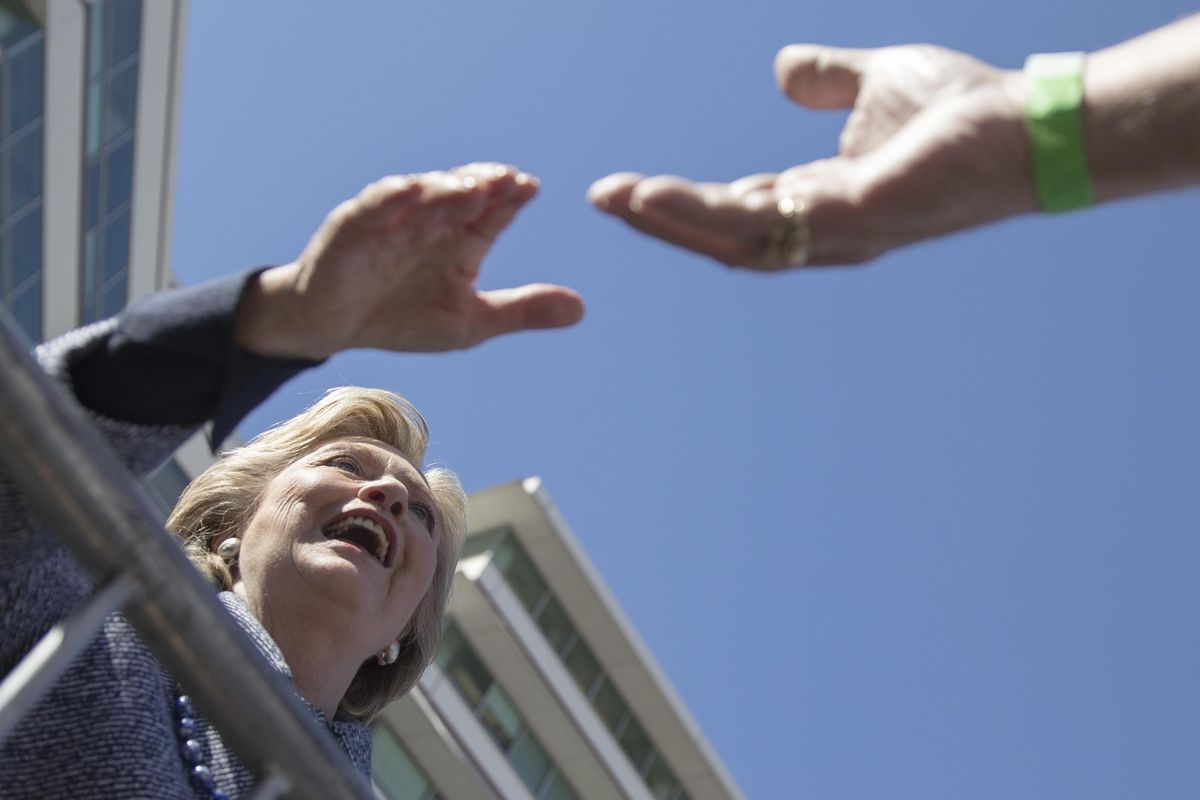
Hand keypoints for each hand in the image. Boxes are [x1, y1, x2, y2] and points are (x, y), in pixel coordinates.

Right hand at [236, 163, 583, 359]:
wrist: (333, 327)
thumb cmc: (403, 316)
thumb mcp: (470, 321)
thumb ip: (521, 311)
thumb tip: (581, 308)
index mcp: (462, 237)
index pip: (492, 210)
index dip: (510, 198)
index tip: (531, 188)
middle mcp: (431, 220)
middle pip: (461, 194)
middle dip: (484, 186)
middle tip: (509, 181)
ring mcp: (392, 219)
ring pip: (422, 196)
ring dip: (445, 189)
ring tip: (470, 188)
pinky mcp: (353, 227)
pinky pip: (373, 207)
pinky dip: (391, 198)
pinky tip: (410, 192)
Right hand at [589, 44, 1038, 266]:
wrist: (1025, 123)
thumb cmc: (961, 110)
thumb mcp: (875, 80)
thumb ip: (827, 80)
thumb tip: (782, 69)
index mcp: (819, 201)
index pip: (737, 210)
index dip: (683, 201)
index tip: (629, 187)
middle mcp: (818, 230)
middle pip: (722, 236)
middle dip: (660, 219)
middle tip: (602, 199)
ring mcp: (831, 232)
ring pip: (730, 239)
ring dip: (667, 220)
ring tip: (615, 198)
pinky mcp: (847, 219)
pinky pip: (759, 223)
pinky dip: (700, 210)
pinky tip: (657, 192)